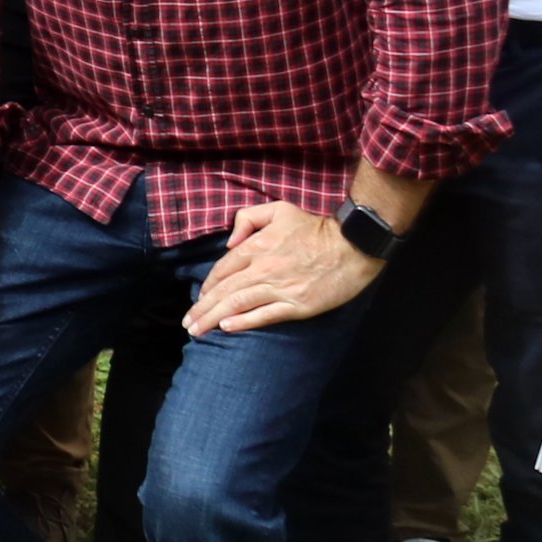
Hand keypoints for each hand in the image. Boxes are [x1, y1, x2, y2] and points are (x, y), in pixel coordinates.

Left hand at [186, 200, 384, 333]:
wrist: (353, 245)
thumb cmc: (316, 227)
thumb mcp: (279, 210)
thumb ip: (249, 219)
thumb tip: (230, 242)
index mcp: (257, 247)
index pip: (222, 270)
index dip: (207, 286)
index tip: (198, 299)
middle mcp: (263, 269)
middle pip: (224, 291)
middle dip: (201, 309)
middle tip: (187, 324)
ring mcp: (280, 288)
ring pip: (238, 304)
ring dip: (213, 318)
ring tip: (197, 331)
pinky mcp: (297, 305)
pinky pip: (264, 316)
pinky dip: (243, 322)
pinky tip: (227, 328)